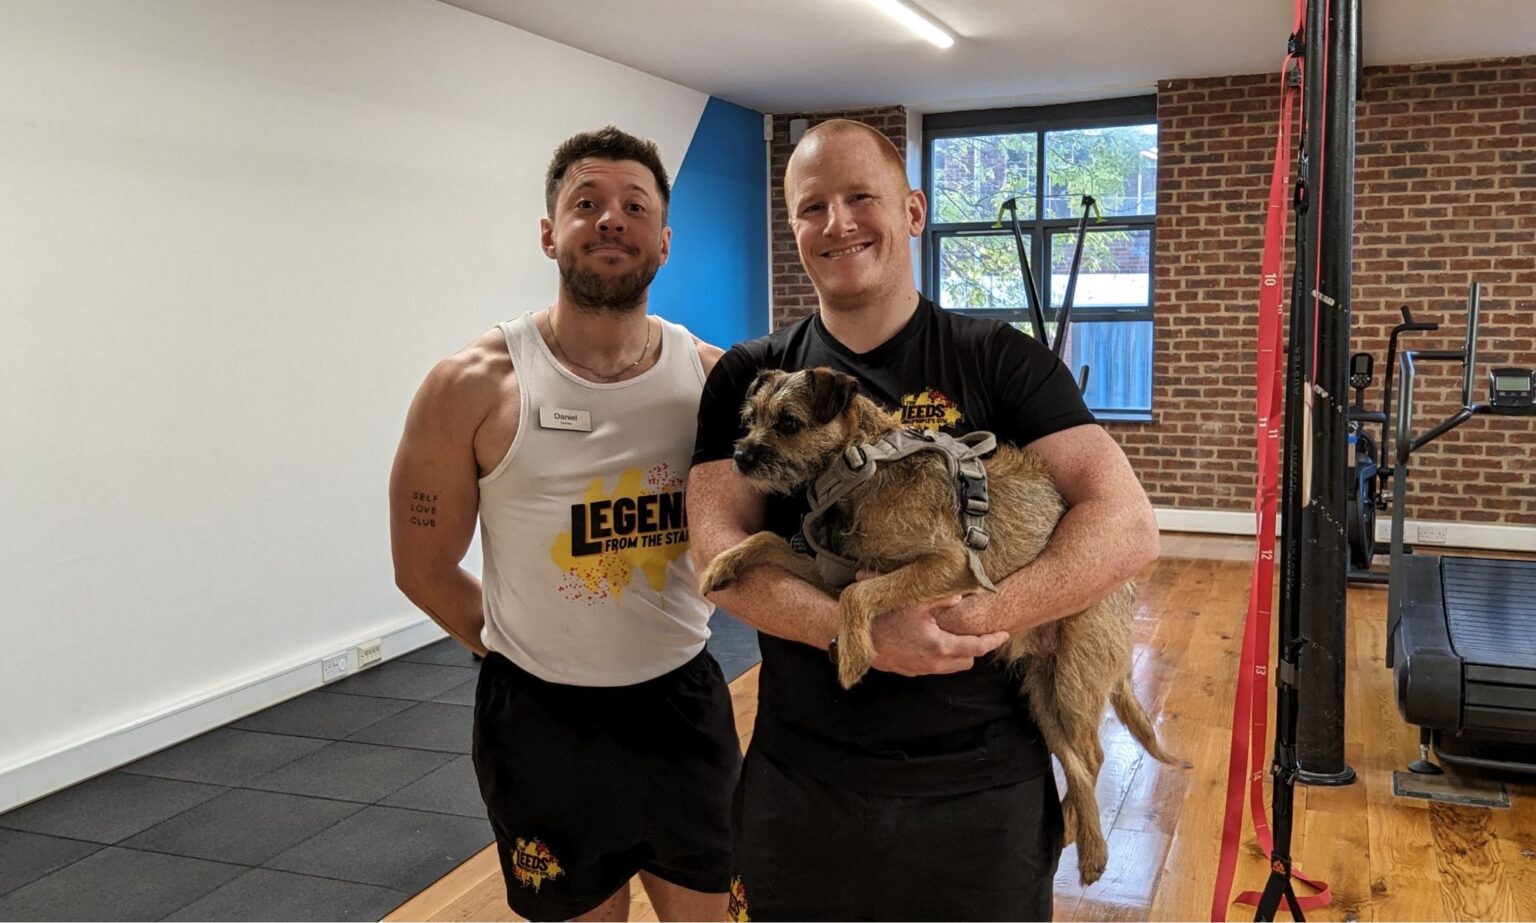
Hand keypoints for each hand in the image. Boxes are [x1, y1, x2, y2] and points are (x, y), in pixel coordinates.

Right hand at [867, 595, 1010, 676]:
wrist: (857, 637)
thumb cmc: (885, 617)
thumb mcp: (915, 602)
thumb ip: (942, 599)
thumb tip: (962, 596)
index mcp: (940, 646)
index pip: (976, 647)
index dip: (993, 641)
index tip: (1004, 634)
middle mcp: (934, 663)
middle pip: (967, 661)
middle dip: (972, 649)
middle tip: (971, 632)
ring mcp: (921, 670)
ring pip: (950, 667)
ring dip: (955, 654)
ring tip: (949, 635)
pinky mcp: (909, 672)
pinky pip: (932, 667)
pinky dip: (937, 657)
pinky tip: (928, 641)